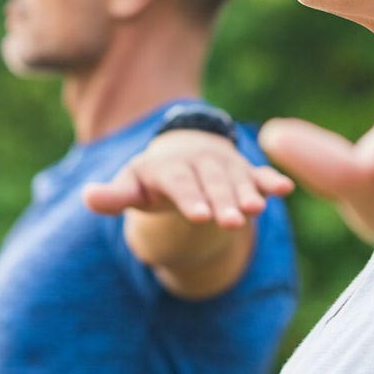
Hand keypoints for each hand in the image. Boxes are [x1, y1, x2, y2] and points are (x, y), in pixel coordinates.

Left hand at [83, 129, 293, 228]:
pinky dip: (271, 180)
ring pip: (237, 181)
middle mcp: (199, 162)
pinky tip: (285, 188)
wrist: (182, 151)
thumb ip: (114, 196)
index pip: (180, 183)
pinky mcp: (244, 171)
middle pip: (212, 184)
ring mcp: (224, 165)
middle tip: (231, 222)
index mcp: (169, 167)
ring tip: (257, 210)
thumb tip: (88, 196)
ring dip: (248, 194)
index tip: (199, 215)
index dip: (190, 198)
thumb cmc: (152, 179)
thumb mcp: (132, 186)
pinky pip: (258, 175)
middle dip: (223, 202)